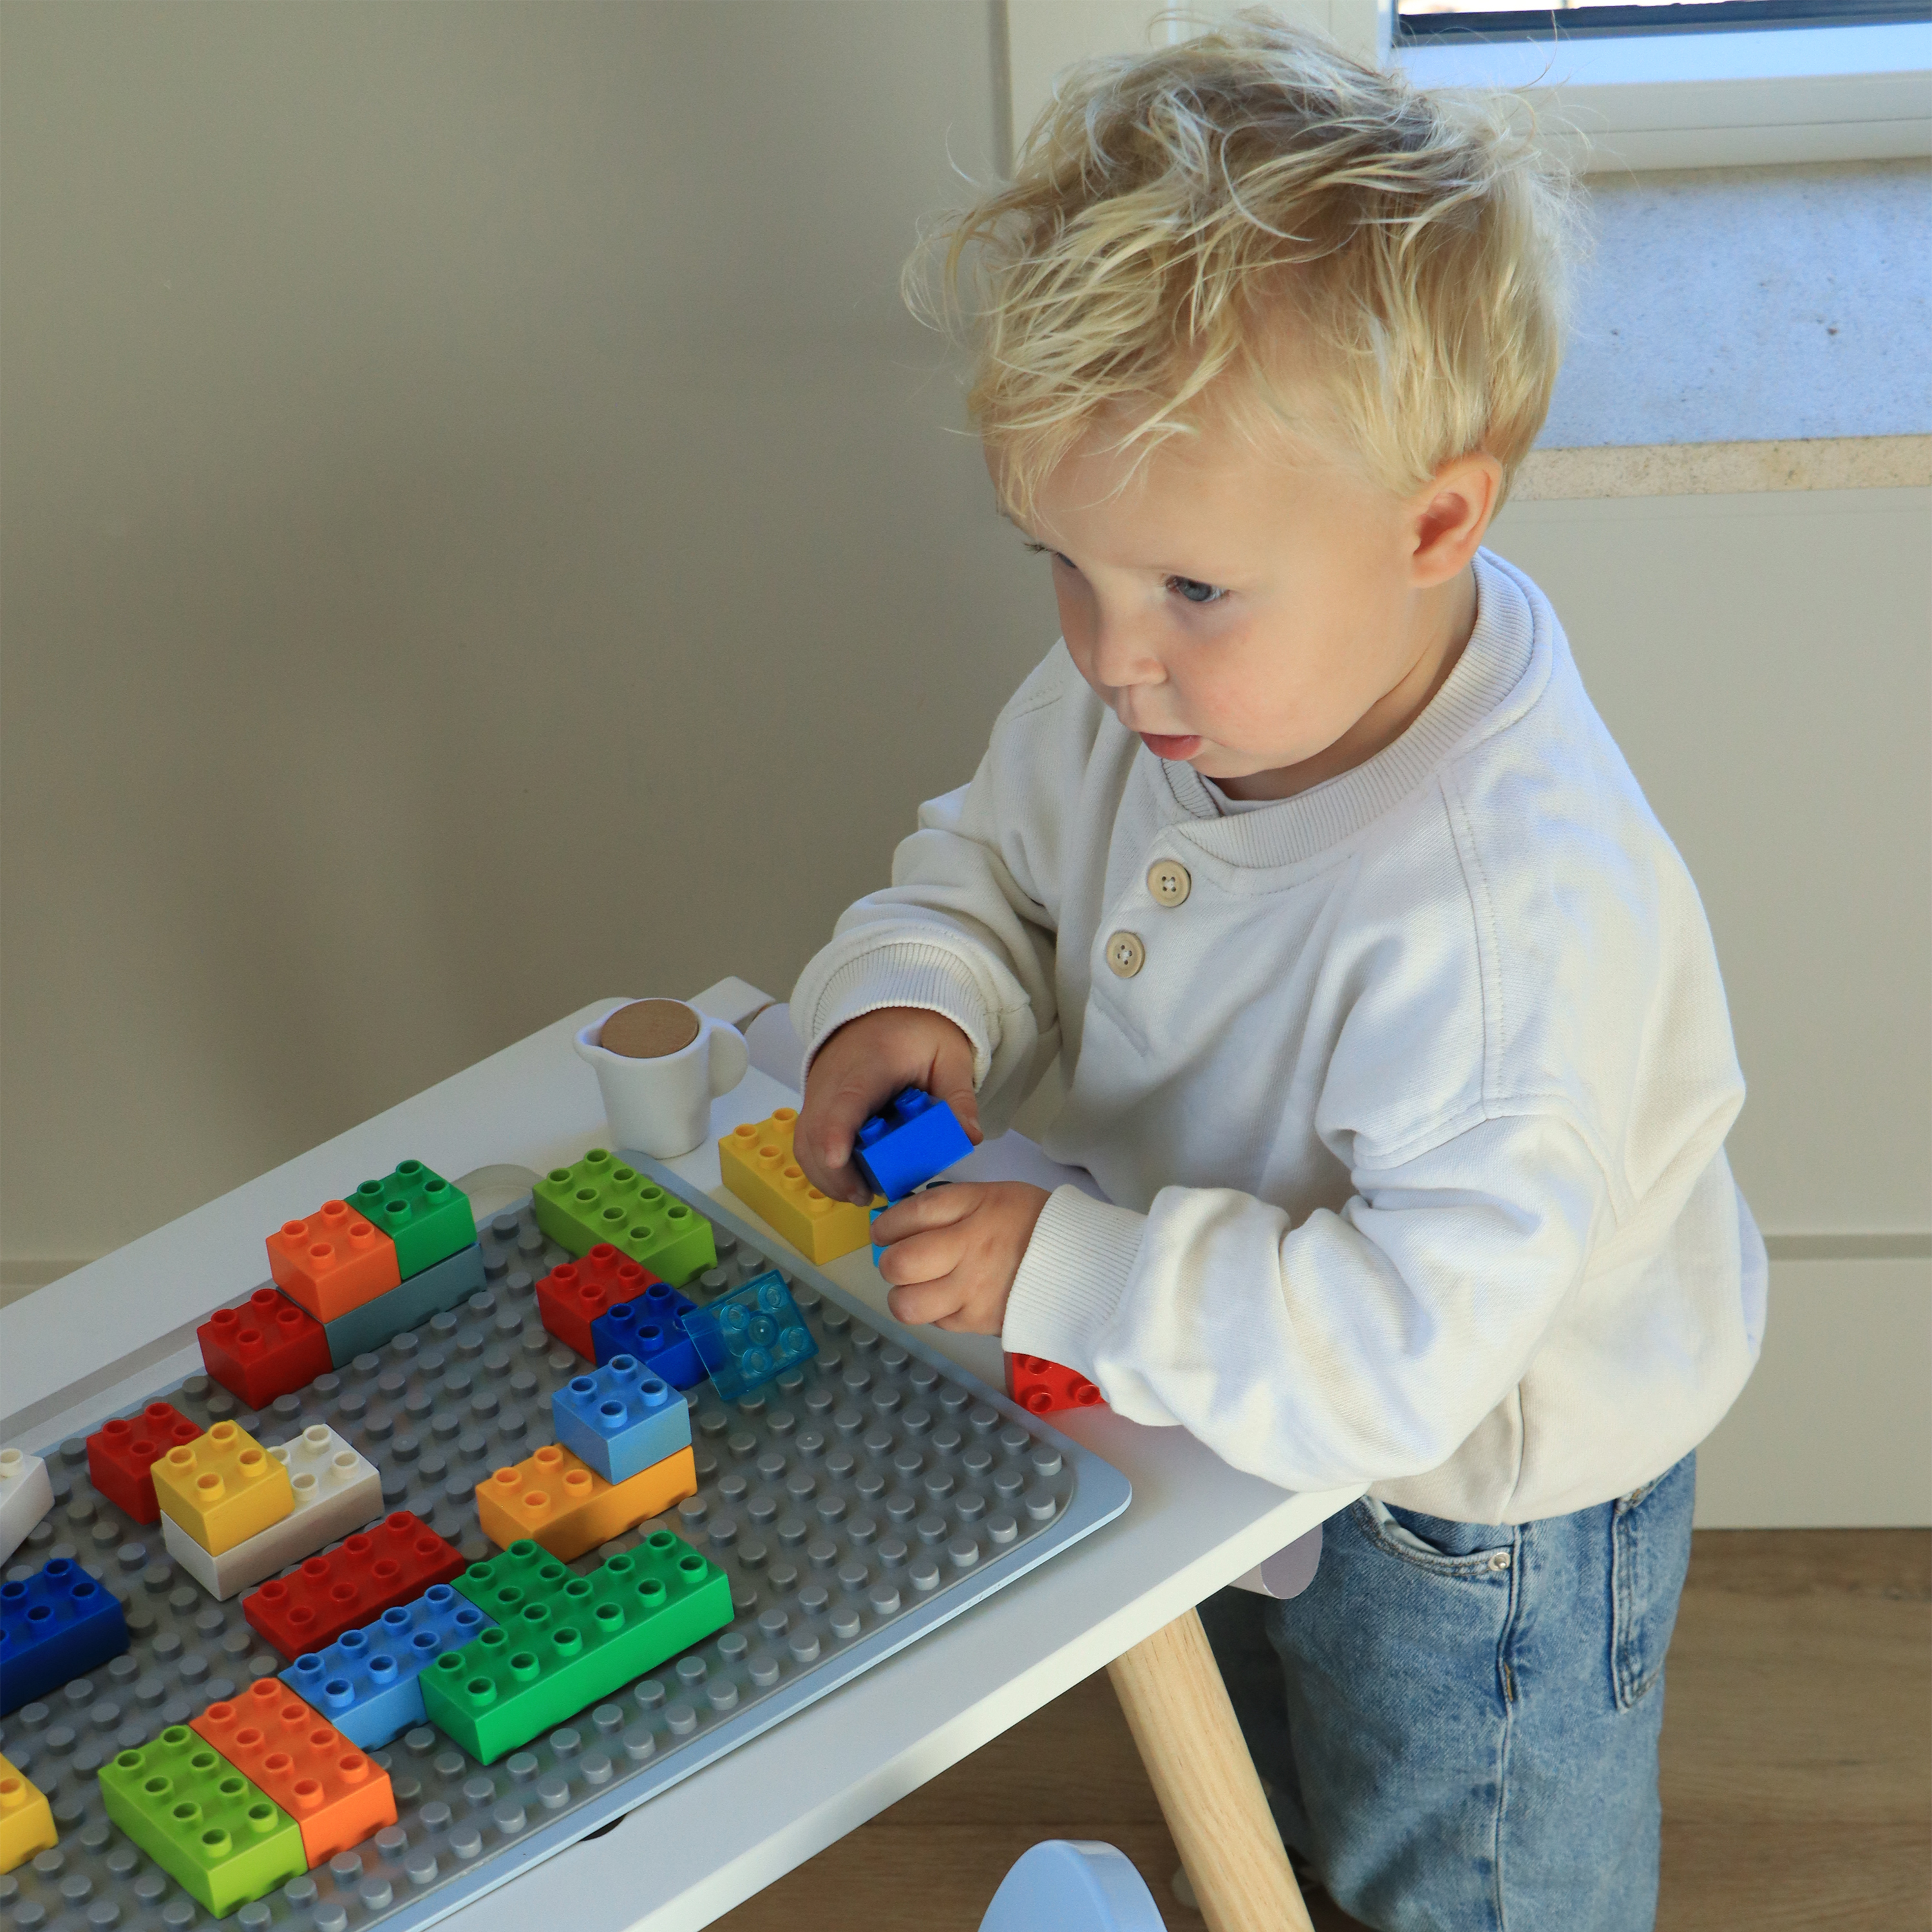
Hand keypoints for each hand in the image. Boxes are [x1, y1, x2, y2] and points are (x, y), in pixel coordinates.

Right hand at [795, 1007, 981, 1203]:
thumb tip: (969, 1137)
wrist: (889, 1012)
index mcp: (871, 1063)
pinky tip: (848, 1180)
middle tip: (866, 1196)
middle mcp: (834, 1077)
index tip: (836, 1159)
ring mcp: (819, 1090)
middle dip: (834, 1171)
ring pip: (804, 1139)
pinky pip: (806, 1139)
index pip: (846, 1100)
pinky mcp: (815, 1103)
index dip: (836, 1132)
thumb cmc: (919, 1033)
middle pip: (817, 1129)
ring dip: (825, 1174)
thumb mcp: (950, 1059)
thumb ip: (958, 1098)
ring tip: (859, 1193)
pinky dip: (820, 1165)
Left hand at [871, 1181, 1050, 1333]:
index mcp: (974, 1207)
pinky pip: (937, 1322)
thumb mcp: (991, 1196)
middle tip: (902, 1262)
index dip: (885, 1226)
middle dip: (890, 1263)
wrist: (1083, 1264)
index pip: (908, 1216)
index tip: (884, 1232)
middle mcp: (969, 1248)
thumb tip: (899, 1223)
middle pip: (899, 1264)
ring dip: (905, 1296)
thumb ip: (947, 1206)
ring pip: (907, 1304)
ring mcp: (973, 1290)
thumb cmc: (1033, 1223)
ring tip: (920, 1287)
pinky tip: (953, 1298)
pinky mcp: (980, 1322)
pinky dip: (937, 1312)